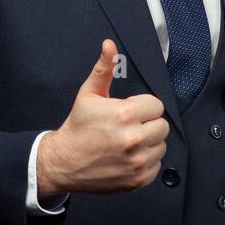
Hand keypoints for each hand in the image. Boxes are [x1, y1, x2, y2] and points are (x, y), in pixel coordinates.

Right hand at [37, 39, 168, 194]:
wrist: (62, 162)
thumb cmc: (78, 127)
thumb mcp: (89, 94)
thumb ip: (104, 68)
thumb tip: (109, 45)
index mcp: (125, 114)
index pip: (157, 105)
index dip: (143, 107)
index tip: (129, 112)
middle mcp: (133, 139)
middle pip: (162, 125)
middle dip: (147, 124)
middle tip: (128, 127)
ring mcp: (136, 161)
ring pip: (161, 145)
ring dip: (148, 143)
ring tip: (127, 142)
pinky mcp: (137, 179)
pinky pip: (156, 165)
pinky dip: (145, 161)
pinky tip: (127, 157)